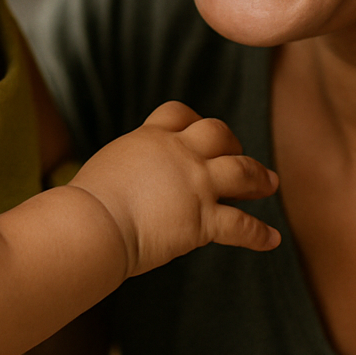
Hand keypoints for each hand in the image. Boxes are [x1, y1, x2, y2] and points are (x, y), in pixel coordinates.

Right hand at [67, 101, 279, 276]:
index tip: (202, 132)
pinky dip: (259, 234)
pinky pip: (241, 226)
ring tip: (270, 184)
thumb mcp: (107, 167)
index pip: (179, 114)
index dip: (194, 121)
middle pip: (218, 133)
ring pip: (241, 172)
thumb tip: (122, 181)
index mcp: (150, 138)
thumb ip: (126, 168)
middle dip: (232, 144)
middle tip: (240, 156)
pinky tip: (271, 240)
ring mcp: (195, 185)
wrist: (91, 223)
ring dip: (259, 178)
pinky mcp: (202, 220)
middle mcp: (179, 154)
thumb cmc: (84, 204)